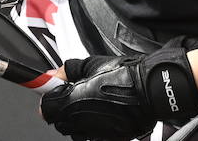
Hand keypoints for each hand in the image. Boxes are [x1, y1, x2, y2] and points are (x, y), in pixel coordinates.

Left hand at [40, 42, 197, 139]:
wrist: (151, 91)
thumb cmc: (126, 76)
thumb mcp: (93, 64)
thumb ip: (70, 70)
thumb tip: (58, 73)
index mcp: (71, 101)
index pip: (45, 108)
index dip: (48, 97)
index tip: (53, 89)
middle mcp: (80, 121)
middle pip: (58, 122)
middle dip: (62, 108)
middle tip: (74, 93)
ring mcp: (95, 133)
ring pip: (75, 132)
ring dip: (77, 120)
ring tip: (90, 104)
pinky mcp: (109, 139)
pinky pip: (93, 136)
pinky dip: (93, 128)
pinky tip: (103, 114)